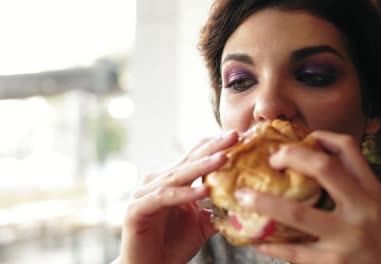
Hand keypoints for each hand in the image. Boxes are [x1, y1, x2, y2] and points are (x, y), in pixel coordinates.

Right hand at [118, 130, 237, 263]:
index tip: (239, 136)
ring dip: (201, 167)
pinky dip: (184, 194)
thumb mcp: (202, 224)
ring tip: (223, 158)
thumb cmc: (173, 245)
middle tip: (233, 135)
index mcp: (172, 181)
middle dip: (213, 148)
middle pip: (188, 160)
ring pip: (177, 176)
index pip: (195, 157)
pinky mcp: (136, 209)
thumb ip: (217, 210)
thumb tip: (244, 202)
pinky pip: (164, 198)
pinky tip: (203, 191)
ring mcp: (145, 194)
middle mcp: (157, 182)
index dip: (215, 146)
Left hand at [234, 131, 380, 263]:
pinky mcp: (333, 263)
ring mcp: (347, 238)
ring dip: (264, 203)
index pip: (349, 149)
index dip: (322, 136)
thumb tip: (311, 163)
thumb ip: (352, 186)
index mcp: (372, 191)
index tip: (301, 138)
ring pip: (298, 213)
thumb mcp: (377, 207)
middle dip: (291, 156)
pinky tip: (257, 240)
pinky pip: (294, 251)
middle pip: (324, 168)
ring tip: (242, 197)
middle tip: (270, 160)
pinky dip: (271, 244)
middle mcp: (363, 209)